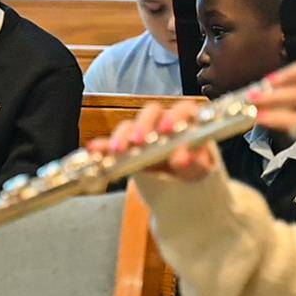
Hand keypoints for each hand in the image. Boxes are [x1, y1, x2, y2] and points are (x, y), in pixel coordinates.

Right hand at [86, 100, 218, 180]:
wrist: (181, 186)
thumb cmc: (193, 169)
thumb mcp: (200, 169)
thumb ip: (196, 163)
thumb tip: (183, 157)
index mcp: (187, 121)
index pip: (182, 109)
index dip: (174, 116)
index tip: (167, 130)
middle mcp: (163, 122)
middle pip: (152, 113)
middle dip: (144, 125)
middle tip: (140, 141)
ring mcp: (143, 133)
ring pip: (130, 126)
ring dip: (122, 136)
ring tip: (118, 151)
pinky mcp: (127, 147)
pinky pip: (112, 144)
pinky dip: (103, 147)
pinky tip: (95, 149)